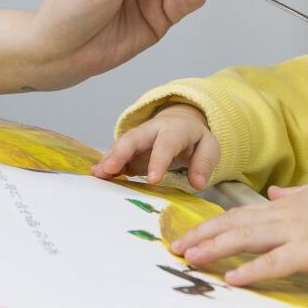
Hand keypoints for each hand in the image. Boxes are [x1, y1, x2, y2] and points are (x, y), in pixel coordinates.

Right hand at [92, 103, 219, 188]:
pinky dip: (107, 164)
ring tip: (97, 174)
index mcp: (175, 129)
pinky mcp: (130, 149)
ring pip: (121, 145)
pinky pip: (117, 155)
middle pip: (134, 137)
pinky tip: (99, 175)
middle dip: (121, 152)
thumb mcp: (209, 147)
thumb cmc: (195, 140)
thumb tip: (197, 183)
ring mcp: (138, 138)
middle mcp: (152, 130)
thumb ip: (205, 163)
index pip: (166, 143)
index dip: (158, 160)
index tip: (153, 179)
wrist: (181, 124)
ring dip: (109, 159)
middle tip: (109, 169)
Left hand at [169, 173, 307, 284]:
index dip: (209, 224)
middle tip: (175, 247)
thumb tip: (272, 192)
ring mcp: (294, 232)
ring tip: (190, 258)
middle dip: (201, 236)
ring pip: (245, 239)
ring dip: (214, 249)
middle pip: (232, 225)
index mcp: (282, 207)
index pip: (237, 215)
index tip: (187, 233)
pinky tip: (232, 278)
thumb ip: (291, 195)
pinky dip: (251, 270)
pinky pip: (274, 262)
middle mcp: (281, 217)